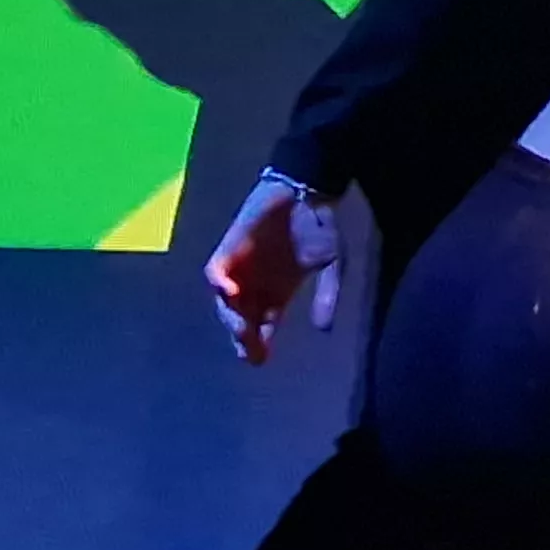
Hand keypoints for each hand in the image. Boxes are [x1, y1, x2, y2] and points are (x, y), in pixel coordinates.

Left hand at [206, 173, 342, 365]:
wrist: (306, 189)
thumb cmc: (319, 226)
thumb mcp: (333, 265)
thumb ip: (328, 294)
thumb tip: (323, 329)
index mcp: (277, 291)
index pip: (262, 326)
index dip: (259, 345)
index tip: (261, 360)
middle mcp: (254, 284)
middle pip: (241, 319)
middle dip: (242, 337)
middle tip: (250, 349)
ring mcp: (240, 267)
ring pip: (224, 300)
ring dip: (229, 316)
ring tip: (240, 329)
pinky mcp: (230, 247)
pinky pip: (216, 269)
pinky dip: (219, 282)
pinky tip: (230, 292)